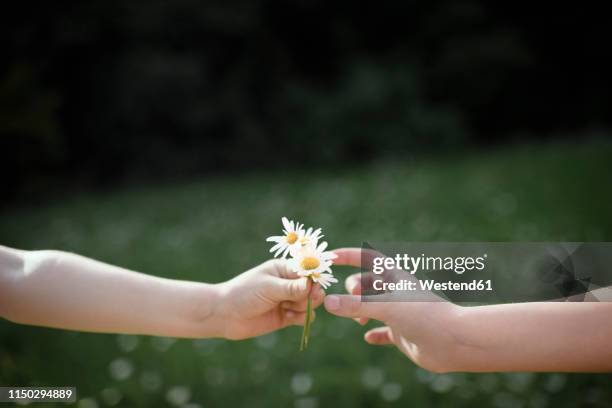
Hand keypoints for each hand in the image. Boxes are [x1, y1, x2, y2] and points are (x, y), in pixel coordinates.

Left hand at [213, 259, 324, 339]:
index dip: (313, 278)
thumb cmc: (244, 293)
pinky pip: (303, 317)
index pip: (307, 271)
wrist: (225, 315)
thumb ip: (291, 288)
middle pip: (312, 288)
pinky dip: (300, 318)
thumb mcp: (268, 288)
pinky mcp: (286, 316)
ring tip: (287, 308)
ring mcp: (287, 300)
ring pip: (310, 303)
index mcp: (284, 269)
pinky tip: (287, 317)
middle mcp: (288, 283)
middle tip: (298, 300)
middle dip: (310, 295)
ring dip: (303, 307)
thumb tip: (313, 285)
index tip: (313, 287)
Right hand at [323, 248, 461, 372]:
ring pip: (372, 306)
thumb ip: (356, 305)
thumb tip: (327, 302)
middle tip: (351, 300)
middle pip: (366, 283)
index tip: (329, 258)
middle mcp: (396, 292)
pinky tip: (368, 337)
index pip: (367, 258)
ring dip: (360, 311)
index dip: (349, 256)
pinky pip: (385, 331)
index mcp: (394, 277)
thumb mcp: (386, 306)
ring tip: (359, 320)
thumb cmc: (424, 315)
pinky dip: (376, 333)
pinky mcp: (404, 333)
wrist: (454, 341)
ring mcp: (400, 313)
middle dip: (353, 289)